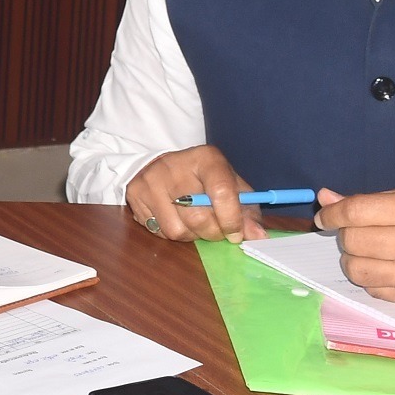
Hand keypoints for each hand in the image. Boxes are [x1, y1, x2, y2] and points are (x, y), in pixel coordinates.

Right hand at [125, 146, 264, 241]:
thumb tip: (258, 236)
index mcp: (206, 158)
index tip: (236, 234)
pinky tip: (177, 219)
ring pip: (177, 230)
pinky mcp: (135, 194)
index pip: (221, 192)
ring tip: (195, 223)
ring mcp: (151, 180)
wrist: (161, 165)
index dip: (231, 219)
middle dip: (213, 232)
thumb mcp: (230, 185)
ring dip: (192, 236)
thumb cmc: (203, 178)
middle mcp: (175, 166)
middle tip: (218, 231)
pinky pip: (159, 232)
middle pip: (198, 217)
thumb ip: (247, 210)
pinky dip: (173, 234)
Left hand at [314, 188, 394, 307]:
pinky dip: (372, 279)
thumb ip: (369, 201)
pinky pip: (373, 290)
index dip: (332, 214)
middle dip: (347, 236)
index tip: (325, 217)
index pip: (355, 212)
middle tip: (360, 233)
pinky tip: (388, 269)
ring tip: (371, 252)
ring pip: (356, 270)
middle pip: (352, 242)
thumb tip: (325, 198)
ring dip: (355, 260)